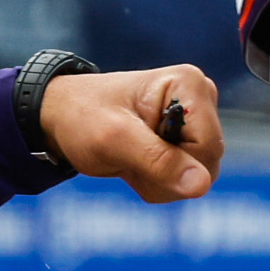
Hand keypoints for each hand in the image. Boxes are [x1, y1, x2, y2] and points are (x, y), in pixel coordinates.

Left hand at [42, 65, 223, 199]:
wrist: (60, 118)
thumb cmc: (81, 117)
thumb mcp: (114, 139)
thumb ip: (158, 161)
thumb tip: (201, 185)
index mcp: (190, 85)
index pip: (209, 147)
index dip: (176, 166)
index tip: (136, 153)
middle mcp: (199, 99)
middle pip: (207, 163)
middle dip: (166, 175)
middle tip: (128, 159)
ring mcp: (194, 121)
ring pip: (198, 176)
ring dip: (160, 181)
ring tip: (129, 159)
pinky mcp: (186, 139)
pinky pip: (187, 178)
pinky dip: (158, 182)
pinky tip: (136, 163)